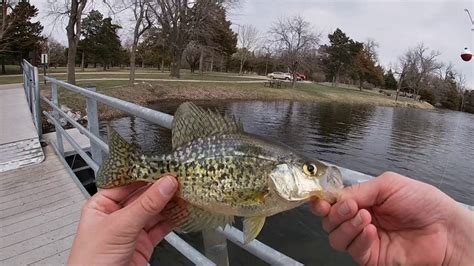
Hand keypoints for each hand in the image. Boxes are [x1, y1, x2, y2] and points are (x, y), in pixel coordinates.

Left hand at [68, 174, 177, 265]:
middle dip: (161, 188)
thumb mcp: (120, 226)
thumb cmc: (91, 262)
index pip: (126, 183)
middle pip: (143, 196)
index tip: (164, 166)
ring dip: (170, 203)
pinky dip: (173, 220)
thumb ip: (146, 205)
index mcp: (101, 205)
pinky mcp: (144, 244)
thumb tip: (166, 184)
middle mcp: (116, 216)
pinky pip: (161, 227)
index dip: (145, 174)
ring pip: (154, 211)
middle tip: (180, 177)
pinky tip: (182, 211)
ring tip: (185, 191)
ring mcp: (131, 230)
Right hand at [311, 172, 473, 264]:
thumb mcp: (388, 184)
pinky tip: (371, 230)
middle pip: (329, 221)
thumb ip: (358, 189)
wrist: (446, 229)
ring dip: (346, 226)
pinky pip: (354, 251)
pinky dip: (359, 239)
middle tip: (350, 207)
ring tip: (365, 217)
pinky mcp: (372, 257)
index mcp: (363, 201)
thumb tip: (336, 197)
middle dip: (335, 213)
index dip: (323, 202)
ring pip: (336, 238)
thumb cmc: (425, 203)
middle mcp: (361, 220)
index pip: (333, 203)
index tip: (320, 200)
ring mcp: (366, 240)